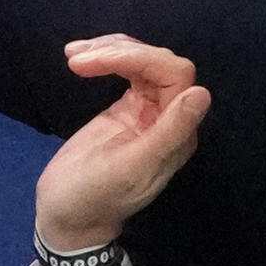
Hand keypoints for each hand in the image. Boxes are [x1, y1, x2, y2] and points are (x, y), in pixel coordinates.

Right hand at [32, 35, 209, 253]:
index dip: (142, 58)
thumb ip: (167, 134)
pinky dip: (104, 58)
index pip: (176, 75)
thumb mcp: (129, 169)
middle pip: (159, 62)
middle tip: (77, 59)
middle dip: (120, 52)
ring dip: (110, 50)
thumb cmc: (94, 198)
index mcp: (177, 134)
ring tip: (73, 55)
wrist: (65, 215)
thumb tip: (201, 94)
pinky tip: (78, 58)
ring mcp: (148, 111)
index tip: (98, 60)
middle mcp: (169, 118)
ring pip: (142, 61)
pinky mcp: (128, 107)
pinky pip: (127, 70)